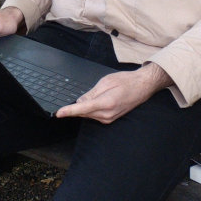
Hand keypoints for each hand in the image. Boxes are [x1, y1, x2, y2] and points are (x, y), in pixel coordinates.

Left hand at [55, 63, 171, 123]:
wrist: (142, 87)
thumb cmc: (125, 81)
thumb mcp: (106, 82)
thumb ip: (91, 93)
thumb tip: (79, 102)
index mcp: (106, 103)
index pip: (82, 109)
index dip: (69, 111)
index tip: (58, 113)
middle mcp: (107, 114)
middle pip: (84, 113)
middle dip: (77, 106)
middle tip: (80, 96)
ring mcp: (109, 118)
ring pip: (88, 114)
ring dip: (85, 107)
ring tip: (97, 93)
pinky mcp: (110, 119)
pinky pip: (94, 115)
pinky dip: (90, 109)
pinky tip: (95, 101)